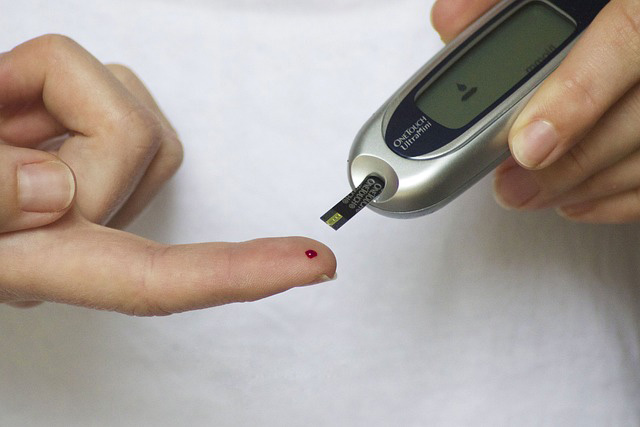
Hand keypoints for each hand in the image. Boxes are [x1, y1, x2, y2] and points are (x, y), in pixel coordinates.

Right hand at [0, 35, 335, 313]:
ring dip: (57, 93)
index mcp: (40, 264)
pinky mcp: (78, 145)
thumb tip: (55, 184)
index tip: (313, 265)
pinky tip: (7, 106)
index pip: (159, 279)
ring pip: (133, 113)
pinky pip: (101, 84)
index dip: (237, 276)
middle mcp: (75, 232)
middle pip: (141, 147)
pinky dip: (49, 78)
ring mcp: (81, 189)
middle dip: (67, 109)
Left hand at [431, 0, 639, 222]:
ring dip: (586, 186)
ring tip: (528, 197)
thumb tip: (449, 21)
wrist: (636, 9)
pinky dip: (620, 198)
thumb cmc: (610, 2)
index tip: (526, 145)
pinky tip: (575, 202)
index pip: (629, 39)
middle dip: (568, 164)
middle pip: (638, 119)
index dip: (576, 98)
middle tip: (510, 188)